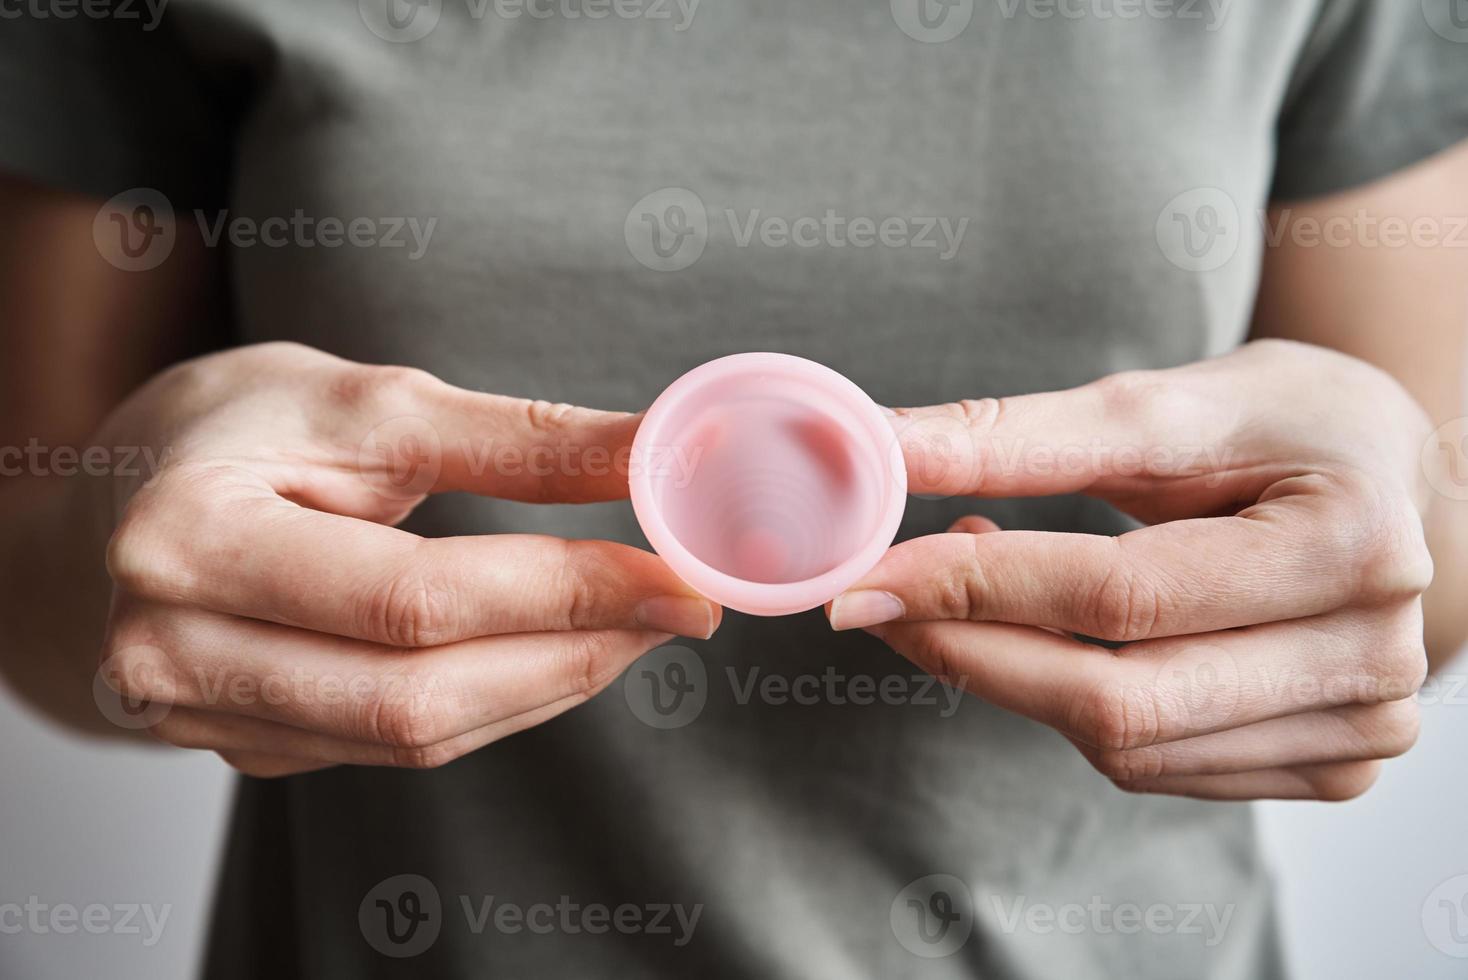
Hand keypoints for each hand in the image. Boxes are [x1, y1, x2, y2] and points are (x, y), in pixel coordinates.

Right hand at [93, 343, 719, 775]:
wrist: (121, 497)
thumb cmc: (240, 428)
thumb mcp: (369, 402)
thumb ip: (515, 439)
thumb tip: (656, 452)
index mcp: (191, 541)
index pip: (411, 597)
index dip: (560, 591)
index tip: (672, 572)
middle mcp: (177, 651)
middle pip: (417, 693)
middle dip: (574, 651)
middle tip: (679, 607)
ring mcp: (209, 716)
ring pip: (417, 736)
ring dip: (551, 684)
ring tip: (636, 625)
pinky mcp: (252, 746)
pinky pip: (399, 745)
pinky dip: (501, 701)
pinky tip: (561, 653)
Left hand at [830, 340, 1432, 800]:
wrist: (1395, 478)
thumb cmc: (1285, 423)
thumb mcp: (1163, 406)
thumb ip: (1019, 436)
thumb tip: (880, 446)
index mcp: (1347, 542)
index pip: (1120, 595)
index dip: (976, 587)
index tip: (869, 575)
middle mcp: (1372, 655)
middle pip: (1120, 699)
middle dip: (972, 652)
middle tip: (881, 603)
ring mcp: (1360, 727)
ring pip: (1128, 746)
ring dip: (1013, 679)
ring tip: (967, 593)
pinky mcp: (1331, 764)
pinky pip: (1159, 765)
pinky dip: (1073, 709)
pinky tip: (1042, 639)